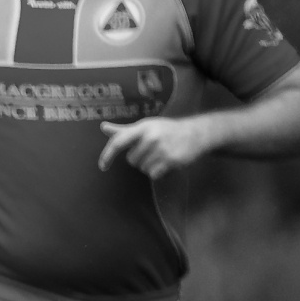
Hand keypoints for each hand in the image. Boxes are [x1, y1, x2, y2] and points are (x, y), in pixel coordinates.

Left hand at [98, 116, 214, 178]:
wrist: (196, 133)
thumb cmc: (166, 130)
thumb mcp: (145, 126)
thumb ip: (124, 131)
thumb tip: (103, 127)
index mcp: (142, 127)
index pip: (118, 142)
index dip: (107, 155)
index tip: (102, 166)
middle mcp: (151, 137)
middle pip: (131, 160)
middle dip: (139, 158)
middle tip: (153, 150)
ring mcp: (161, 148)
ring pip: (142, 168)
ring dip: (150, 165)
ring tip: (162, 154)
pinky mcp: (171, 160)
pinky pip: (153, 174)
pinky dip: (158, 172)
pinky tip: (167, 162)